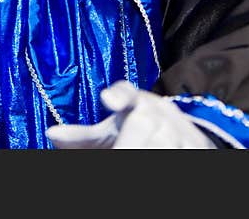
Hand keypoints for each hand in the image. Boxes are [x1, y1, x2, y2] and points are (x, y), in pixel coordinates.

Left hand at [45, 81, 215, 148]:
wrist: (184, 134)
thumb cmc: (134, 131)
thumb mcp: (108, 131)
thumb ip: (81, 135)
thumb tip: (52, 133)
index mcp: (135, 103)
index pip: (126, 93)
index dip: (118, 94)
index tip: (107, 98)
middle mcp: (159, 113)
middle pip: (139, 131)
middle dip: (125, 148)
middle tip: (114, 153)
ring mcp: (181, 131)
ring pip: (161, 146)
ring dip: (145, 152)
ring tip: (128, 153)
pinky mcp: (196, 147)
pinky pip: (178, 155)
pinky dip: (160, 156)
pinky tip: (149, 156)